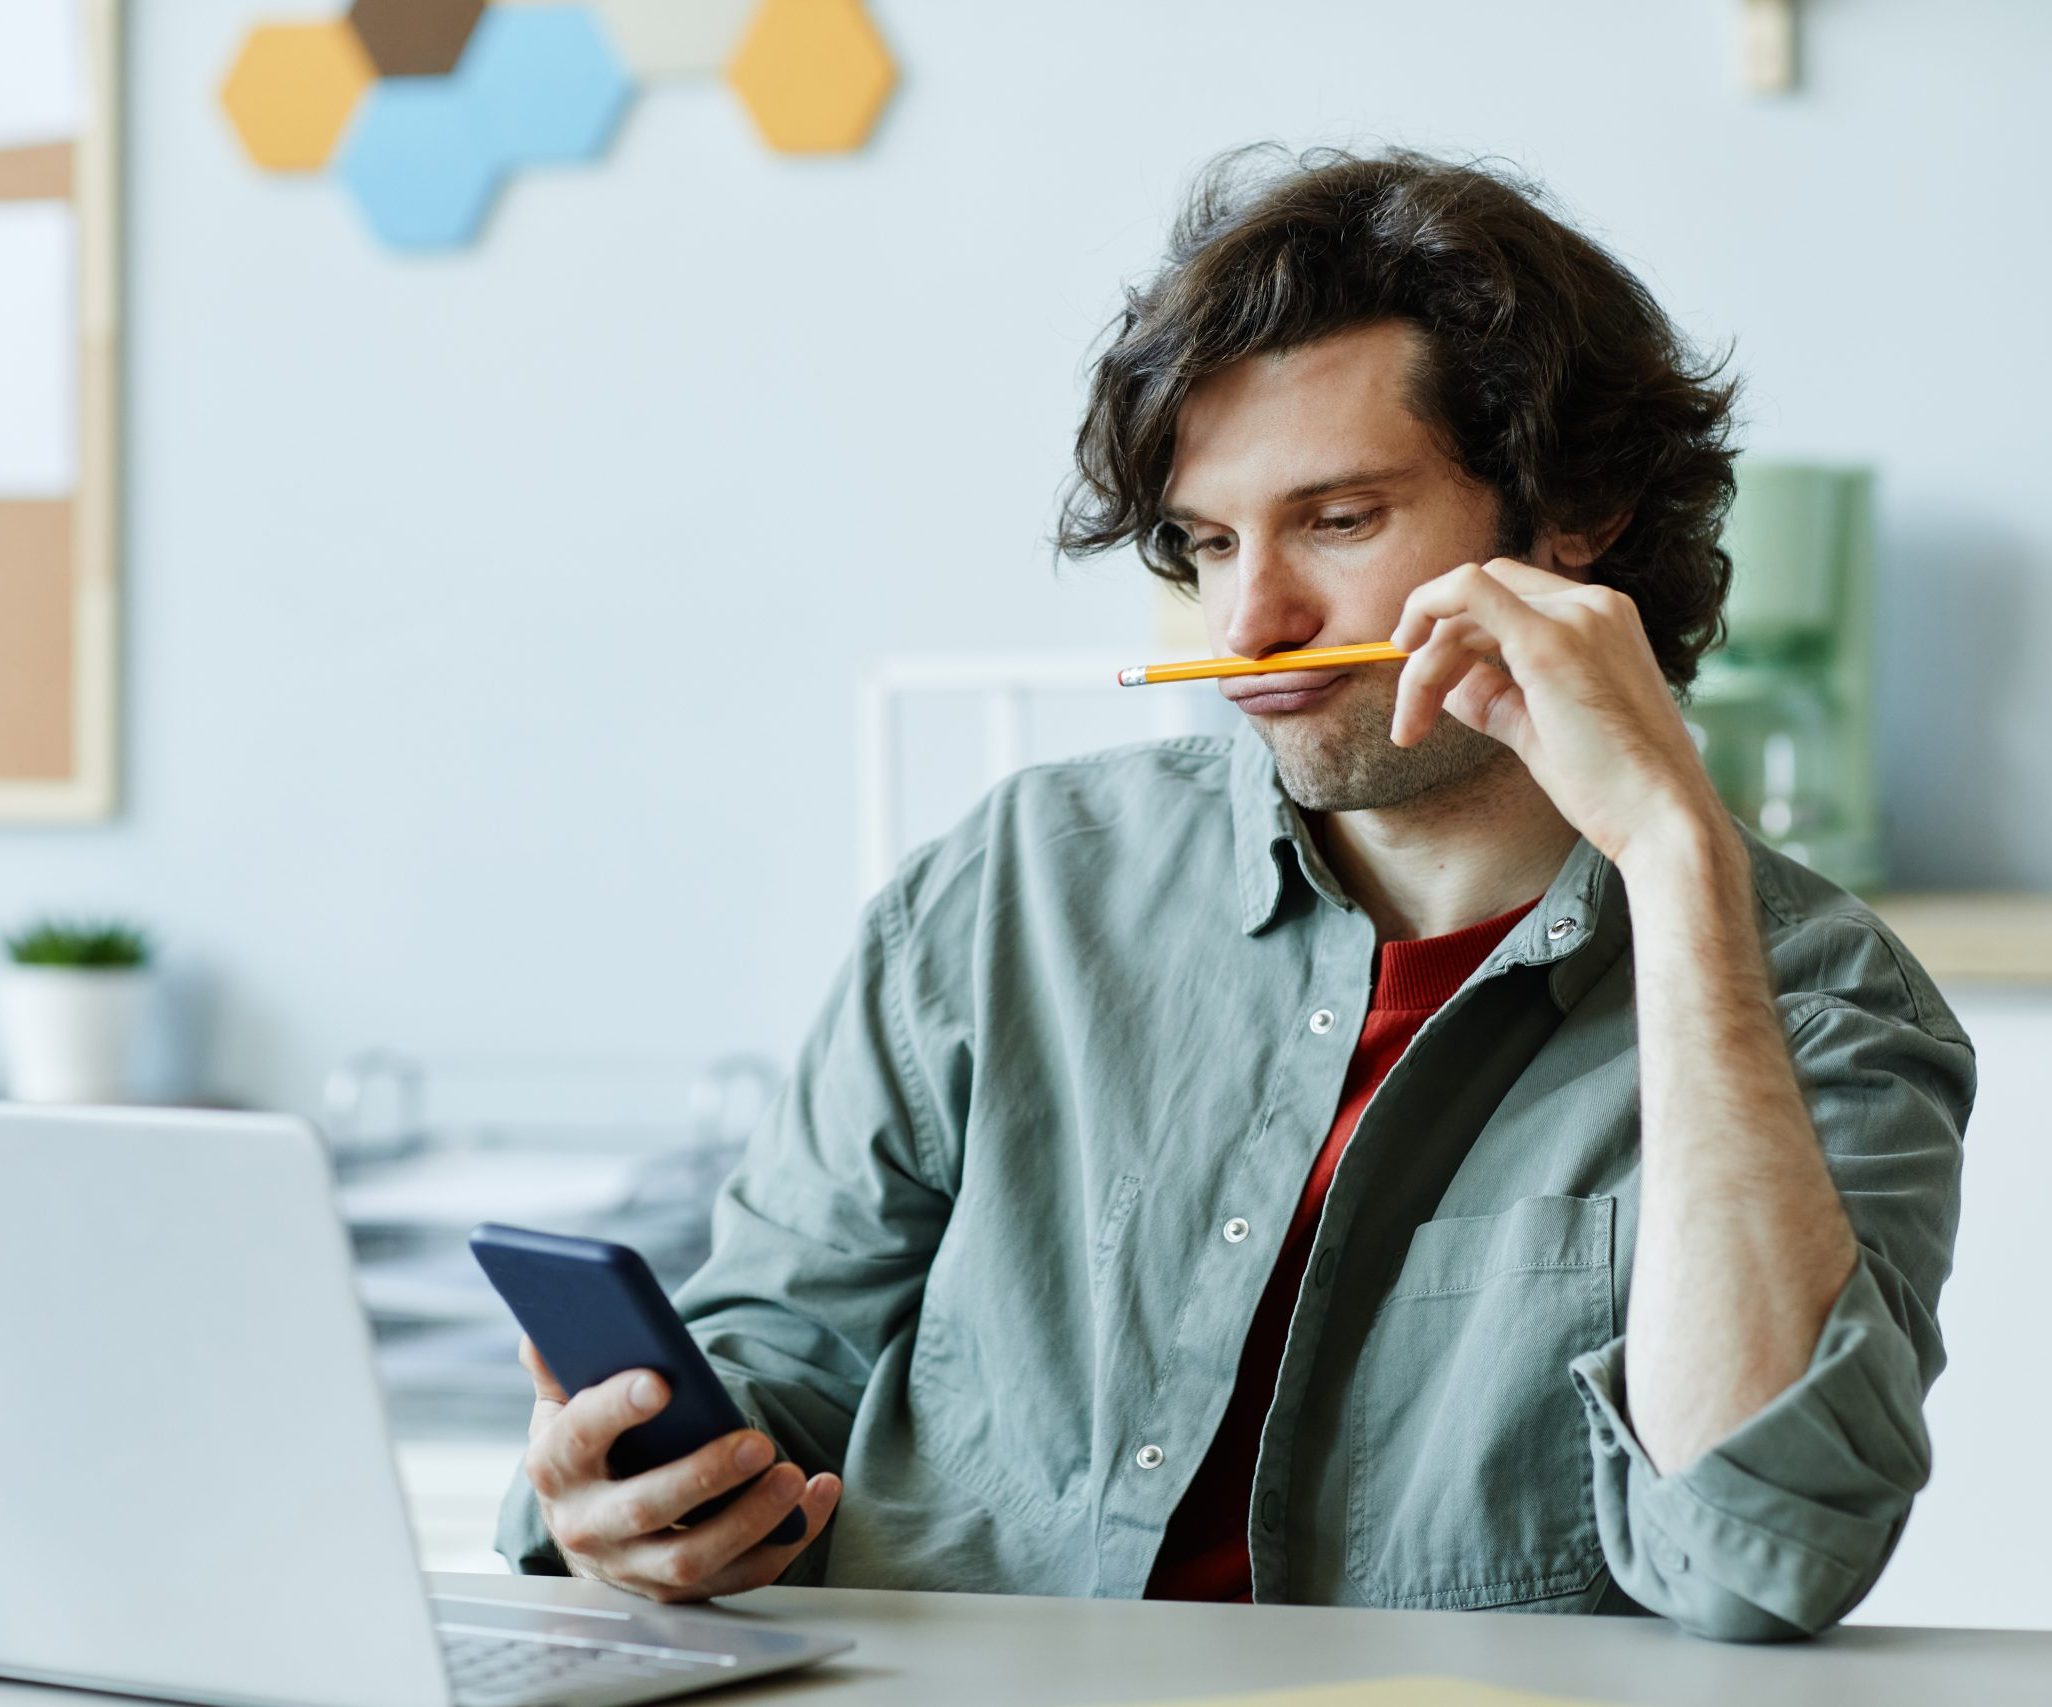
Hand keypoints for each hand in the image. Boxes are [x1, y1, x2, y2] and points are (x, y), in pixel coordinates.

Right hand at [517, 1334, 841, 1602]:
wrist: (586, 1525)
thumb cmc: (586, 1451)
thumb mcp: (561, 1407)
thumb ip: (558, 1367)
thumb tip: (542, 1326)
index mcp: (557, 1468)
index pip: (580, 1437)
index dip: (616, 1408)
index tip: (661, 1380)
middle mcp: (588, 1526)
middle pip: (645, 1508)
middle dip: (704, 1476)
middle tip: (757, 1441)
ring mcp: (633, 1567)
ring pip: (692, 1557)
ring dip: (750, 1519)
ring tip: (793, 1476)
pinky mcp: (680, 1591)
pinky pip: (739, 1574)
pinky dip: (785, 1540)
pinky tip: (817, 1496)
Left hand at [1386, 558, 1728, 869]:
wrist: (1662, 820)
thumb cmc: (1612, 788)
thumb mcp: (1541, 731)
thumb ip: (1497, 699)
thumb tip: (1448, 686)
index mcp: (1600, 620)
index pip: (1506, 602)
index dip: (1456, 638)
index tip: (1429, 688)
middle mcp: (1592, 605)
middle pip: (1478, 602)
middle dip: (1431, 654)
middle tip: (1410, 720)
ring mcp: (1575, 616)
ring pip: (1464, 606)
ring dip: (1424, 665)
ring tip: (1410, 727)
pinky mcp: (1550, 642)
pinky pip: (1468, 592)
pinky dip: (1426, 606)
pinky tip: (1407, 653)